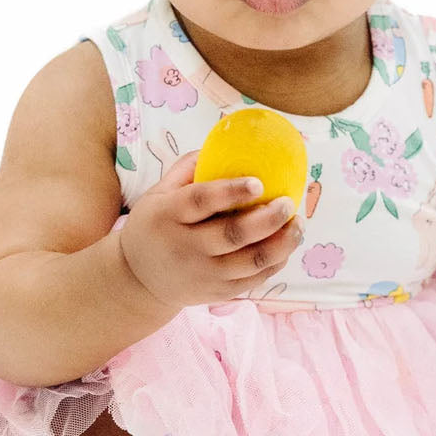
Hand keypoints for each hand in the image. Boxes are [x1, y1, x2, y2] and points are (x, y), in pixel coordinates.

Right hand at [117, 150, 304, 312]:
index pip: (200, 201)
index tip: (259, 182)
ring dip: (281, 243)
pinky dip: (276, 262)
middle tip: (288, 203)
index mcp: (167, 216)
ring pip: (250, 262)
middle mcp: (185, 248)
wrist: (137, 279)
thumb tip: (224, 142)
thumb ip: (186, 169)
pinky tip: (286, 244)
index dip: (230, 192)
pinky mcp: (217, 293)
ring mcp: (203, 274)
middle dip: (267, 219)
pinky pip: (254, 279)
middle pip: (233, 235)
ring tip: (297, 224)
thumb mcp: (157, 194)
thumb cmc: (155, 225)